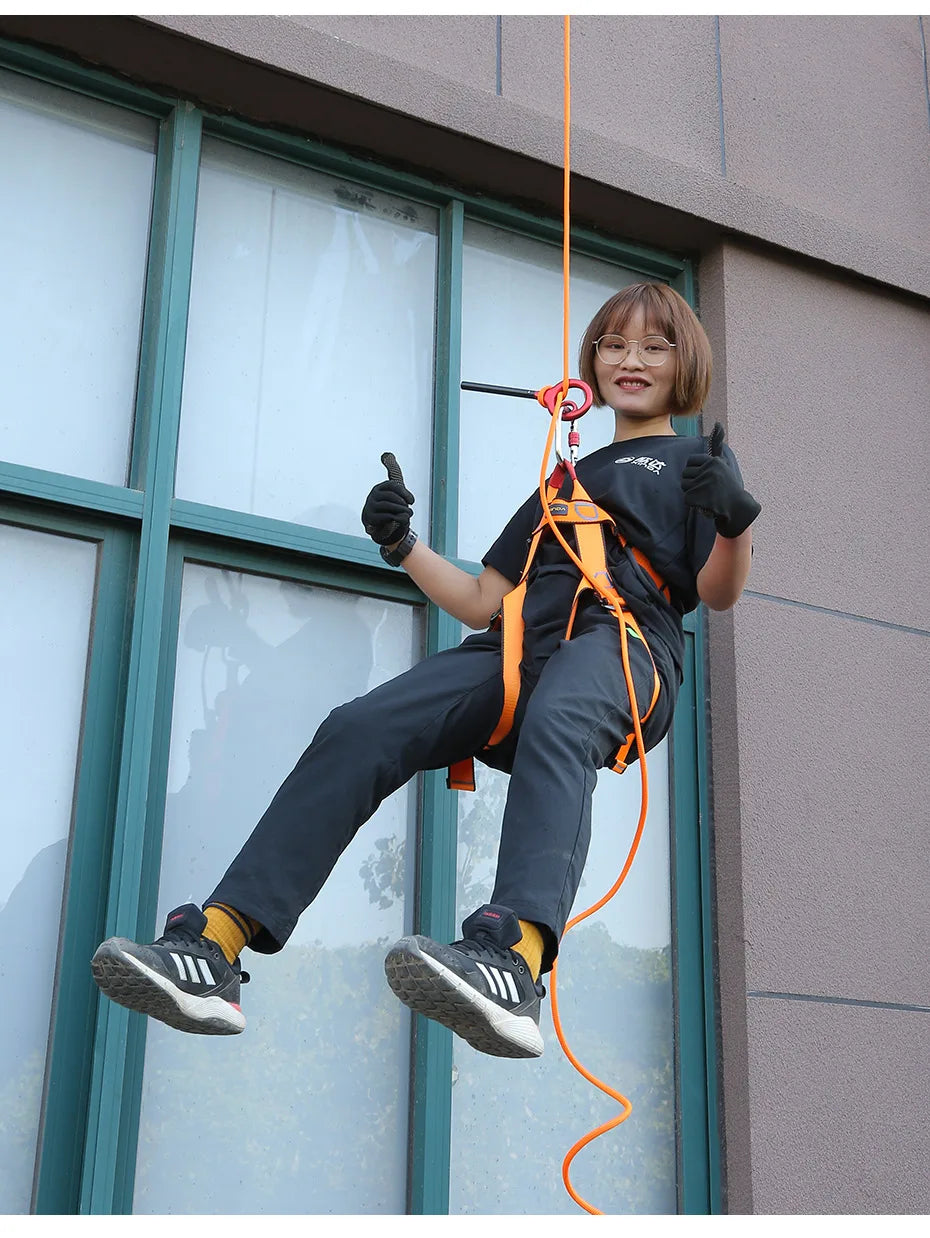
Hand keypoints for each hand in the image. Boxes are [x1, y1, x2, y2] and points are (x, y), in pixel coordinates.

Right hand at [362, 454, 414, 545]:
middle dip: (403, 504)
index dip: (405, 493)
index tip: (412, 501)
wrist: (383, 528)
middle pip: (392, 496)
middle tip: (410, 511)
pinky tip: (402, 520)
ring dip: (402, 511)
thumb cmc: (391, 507)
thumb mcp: (395, 490)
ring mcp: (370, 506)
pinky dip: (397, 518)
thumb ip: (393, 472)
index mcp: (380, 487)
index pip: (393, 486)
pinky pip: (386, 516)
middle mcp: (373, 495)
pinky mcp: (370, 518)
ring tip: (408, 515)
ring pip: (389, 506)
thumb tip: (387, 454)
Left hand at [681, 422, 760, 537]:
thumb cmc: (728, 486)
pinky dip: (694, 503)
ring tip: (705, 495)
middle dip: (692, 482)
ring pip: (684, 486)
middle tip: (705, 488)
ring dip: (692, 492)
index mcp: (713, 461)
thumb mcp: (723, 464)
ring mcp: (702, 484)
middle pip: (685, 474)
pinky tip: (705, 503)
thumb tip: (717, 423)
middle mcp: (708, 471)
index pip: (691, 461)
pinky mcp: (697, 497)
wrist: (737, 508)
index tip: (703, 476)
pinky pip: (686, 498)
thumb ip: (717, 446)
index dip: (695, 470)